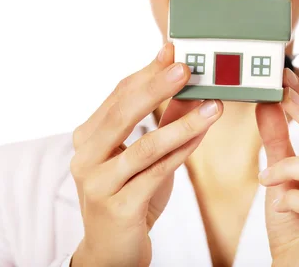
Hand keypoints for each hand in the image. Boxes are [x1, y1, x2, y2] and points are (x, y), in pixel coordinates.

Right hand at [69, 43, 223, 266]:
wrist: (112, 250)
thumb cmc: (130, 196)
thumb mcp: (146, 155)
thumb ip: (166, 121)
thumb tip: (191, 86)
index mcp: (88, 137)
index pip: (119, 95)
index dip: (147, 72)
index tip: (173, 51)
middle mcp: (86, 156)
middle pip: (123, 112)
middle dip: (157, 86)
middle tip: (187, 67)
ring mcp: (98, 183)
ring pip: (145, 146)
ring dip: (183, 123)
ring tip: (213, 105)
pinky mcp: (117, 207)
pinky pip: (156, 174)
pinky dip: (182, 152)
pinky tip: (202, 136)